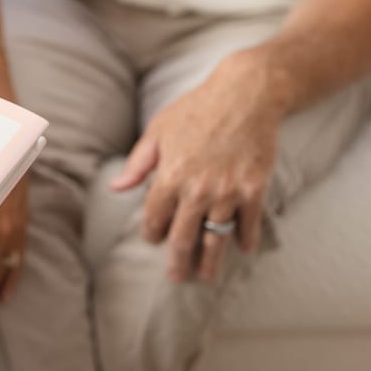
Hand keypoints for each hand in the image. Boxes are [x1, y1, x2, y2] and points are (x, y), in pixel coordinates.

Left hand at [111, 52, 284, 282]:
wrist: (246, 93)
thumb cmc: (196, 109)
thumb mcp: (158, 130)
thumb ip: (138, 164)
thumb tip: (116, 188)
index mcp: (169, 176)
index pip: (155, 218)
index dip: (152, 233)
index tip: (154, 240)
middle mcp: (197, 190)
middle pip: (183, 238)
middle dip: (178, 262)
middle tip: (177, 277)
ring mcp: (228, 192)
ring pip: (216, 238)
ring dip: (210, 262)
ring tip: (205, 276)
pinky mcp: (254, 189)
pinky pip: (249, 224)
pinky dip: (246, 240)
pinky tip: (243, 250)